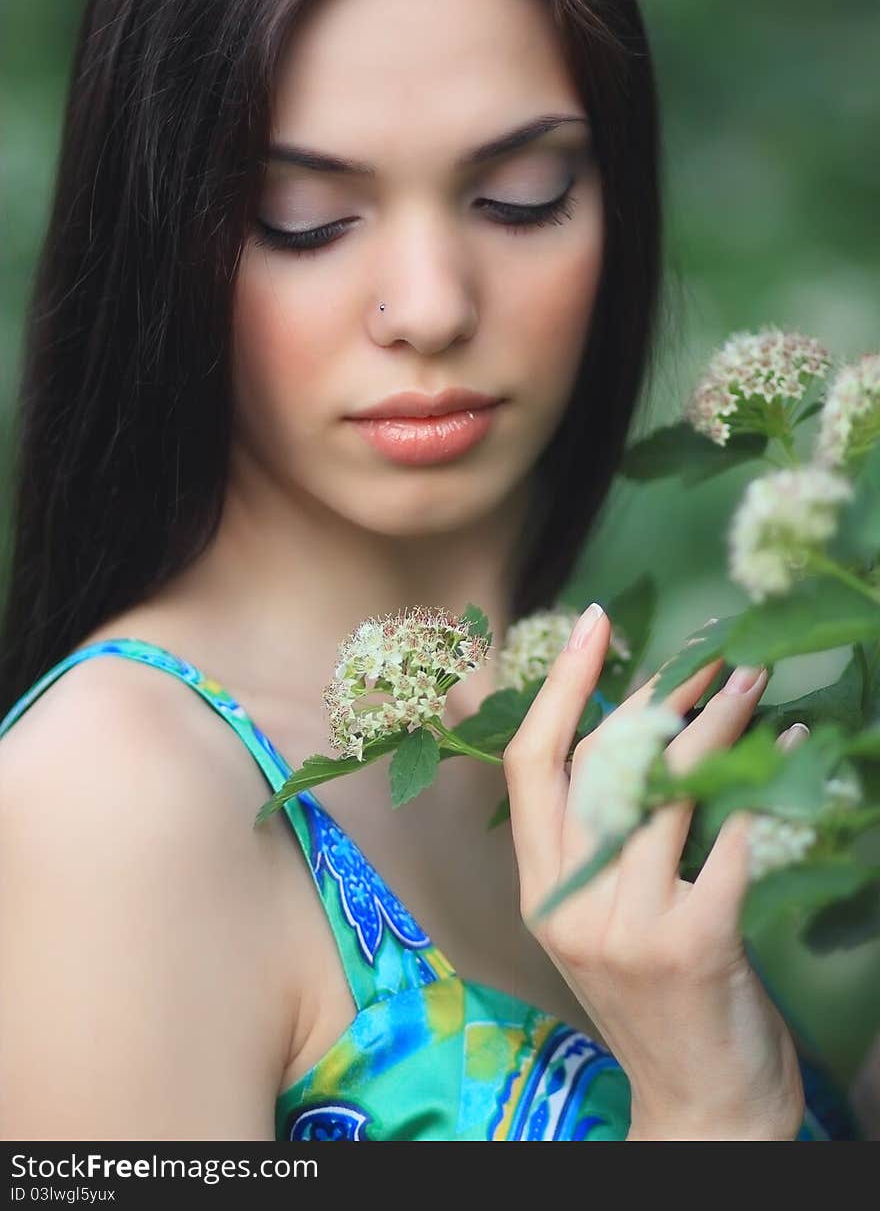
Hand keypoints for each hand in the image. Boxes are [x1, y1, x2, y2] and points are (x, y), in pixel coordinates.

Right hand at [503, 604, 804, 1140]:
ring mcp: (626, 927)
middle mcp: (569, 904)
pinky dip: (764, 781)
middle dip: (661, 693)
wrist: (701, 1108)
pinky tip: (789, 747)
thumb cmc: (656, 1002)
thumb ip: (601, 840)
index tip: (594, 622)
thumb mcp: (602, 920)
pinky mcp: (693, 944)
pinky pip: (730, 837)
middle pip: (605, 764)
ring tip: (754, 679)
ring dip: (718, 721)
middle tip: (712, 651)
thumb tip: (635, 730)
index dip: (560, 687)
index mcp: (540, 891)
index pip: (531, 765)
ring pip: (668, 789)